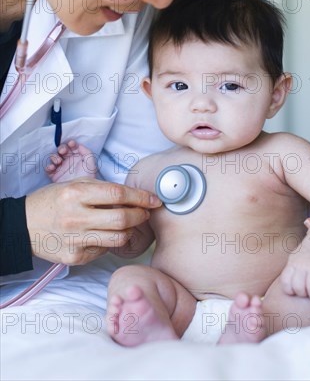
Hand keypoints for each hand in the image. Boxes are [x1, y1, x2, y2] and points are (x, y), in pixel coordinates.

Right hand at [25, 178, 160, 264]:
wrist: (23, 226)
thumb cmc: (53, 201)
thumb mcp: (75, 184)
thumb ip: (103, 189)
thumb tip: (134, 196)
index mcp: (76, 194)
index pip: (118, 194)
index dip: (141, 196)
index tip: (154, 199)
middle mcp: (75, 217)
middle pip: (122, 218)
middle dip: (141, 214)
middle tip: (145, 212)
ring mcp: (75, 240)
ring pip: (119, 238)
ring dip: (130, 230)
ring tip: (129, 223)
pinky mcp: (75, 258)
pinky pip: (104, 250)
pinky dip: (110, 241)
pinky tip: (104, 234)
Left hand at [281, 242, 309, 301]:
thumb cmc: (307, 251)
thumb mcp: (294, 258)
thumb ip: (290, 271)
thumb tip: (288, 287)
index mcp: (292, 263)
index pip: (285, 283)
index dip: (290, 291)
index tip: (295, 291)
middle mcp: (302, 265)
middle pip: (299, 288)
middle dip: (304, 295)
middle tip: (308, 293)